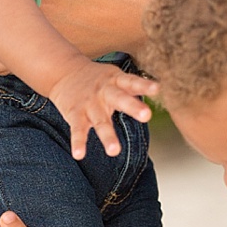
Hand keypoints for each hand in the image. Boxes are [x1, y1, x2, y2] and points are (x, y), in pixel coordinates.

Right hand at [45, 58, 159, 160]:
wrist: (64, 72)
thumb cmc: (98, 80)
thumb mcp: (116, 78)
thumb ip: (134, 87)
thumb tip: (162, 92)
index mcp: (117, 81)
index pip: (133, 82)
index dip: (145, 85)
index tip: (158, 89)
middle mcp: (105, 92)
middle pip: (120, 99)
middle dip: (133, 107)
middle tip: (147, 116)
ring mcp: (90, 104)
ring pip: (100, 121)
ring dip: (107, 136)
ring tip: (114, 151)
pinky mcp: (75, 114)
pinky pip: (77, 130)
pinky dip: (78, 142)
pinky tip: (79, 154)